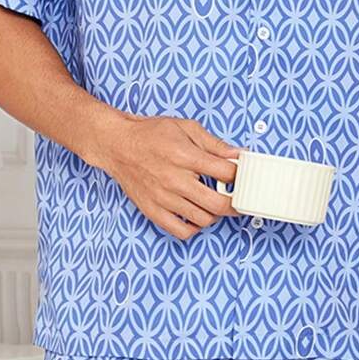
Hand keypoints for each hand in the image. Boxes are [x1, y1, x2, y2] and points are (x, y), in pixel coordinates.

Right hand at [95, 113, 241, 240]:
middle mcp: (175, 180)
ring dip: (214, 213)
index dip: (240, 175)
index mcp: (185, 156)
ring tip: (212, 201)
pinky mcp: (153, 211)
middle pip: (219, 203)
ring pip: (204, 219)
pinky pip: (182, 231)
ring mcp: (163, 198)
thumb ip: (214, 144)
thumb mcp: (186, 128)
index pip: (226, 173)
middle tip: (236, 197)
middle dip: (235, 202)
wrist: (117, 145)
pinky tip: (195, 214)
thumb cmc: (150, 134)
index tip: (241, 175)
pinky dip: (194, 227)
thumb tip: (238, 154)